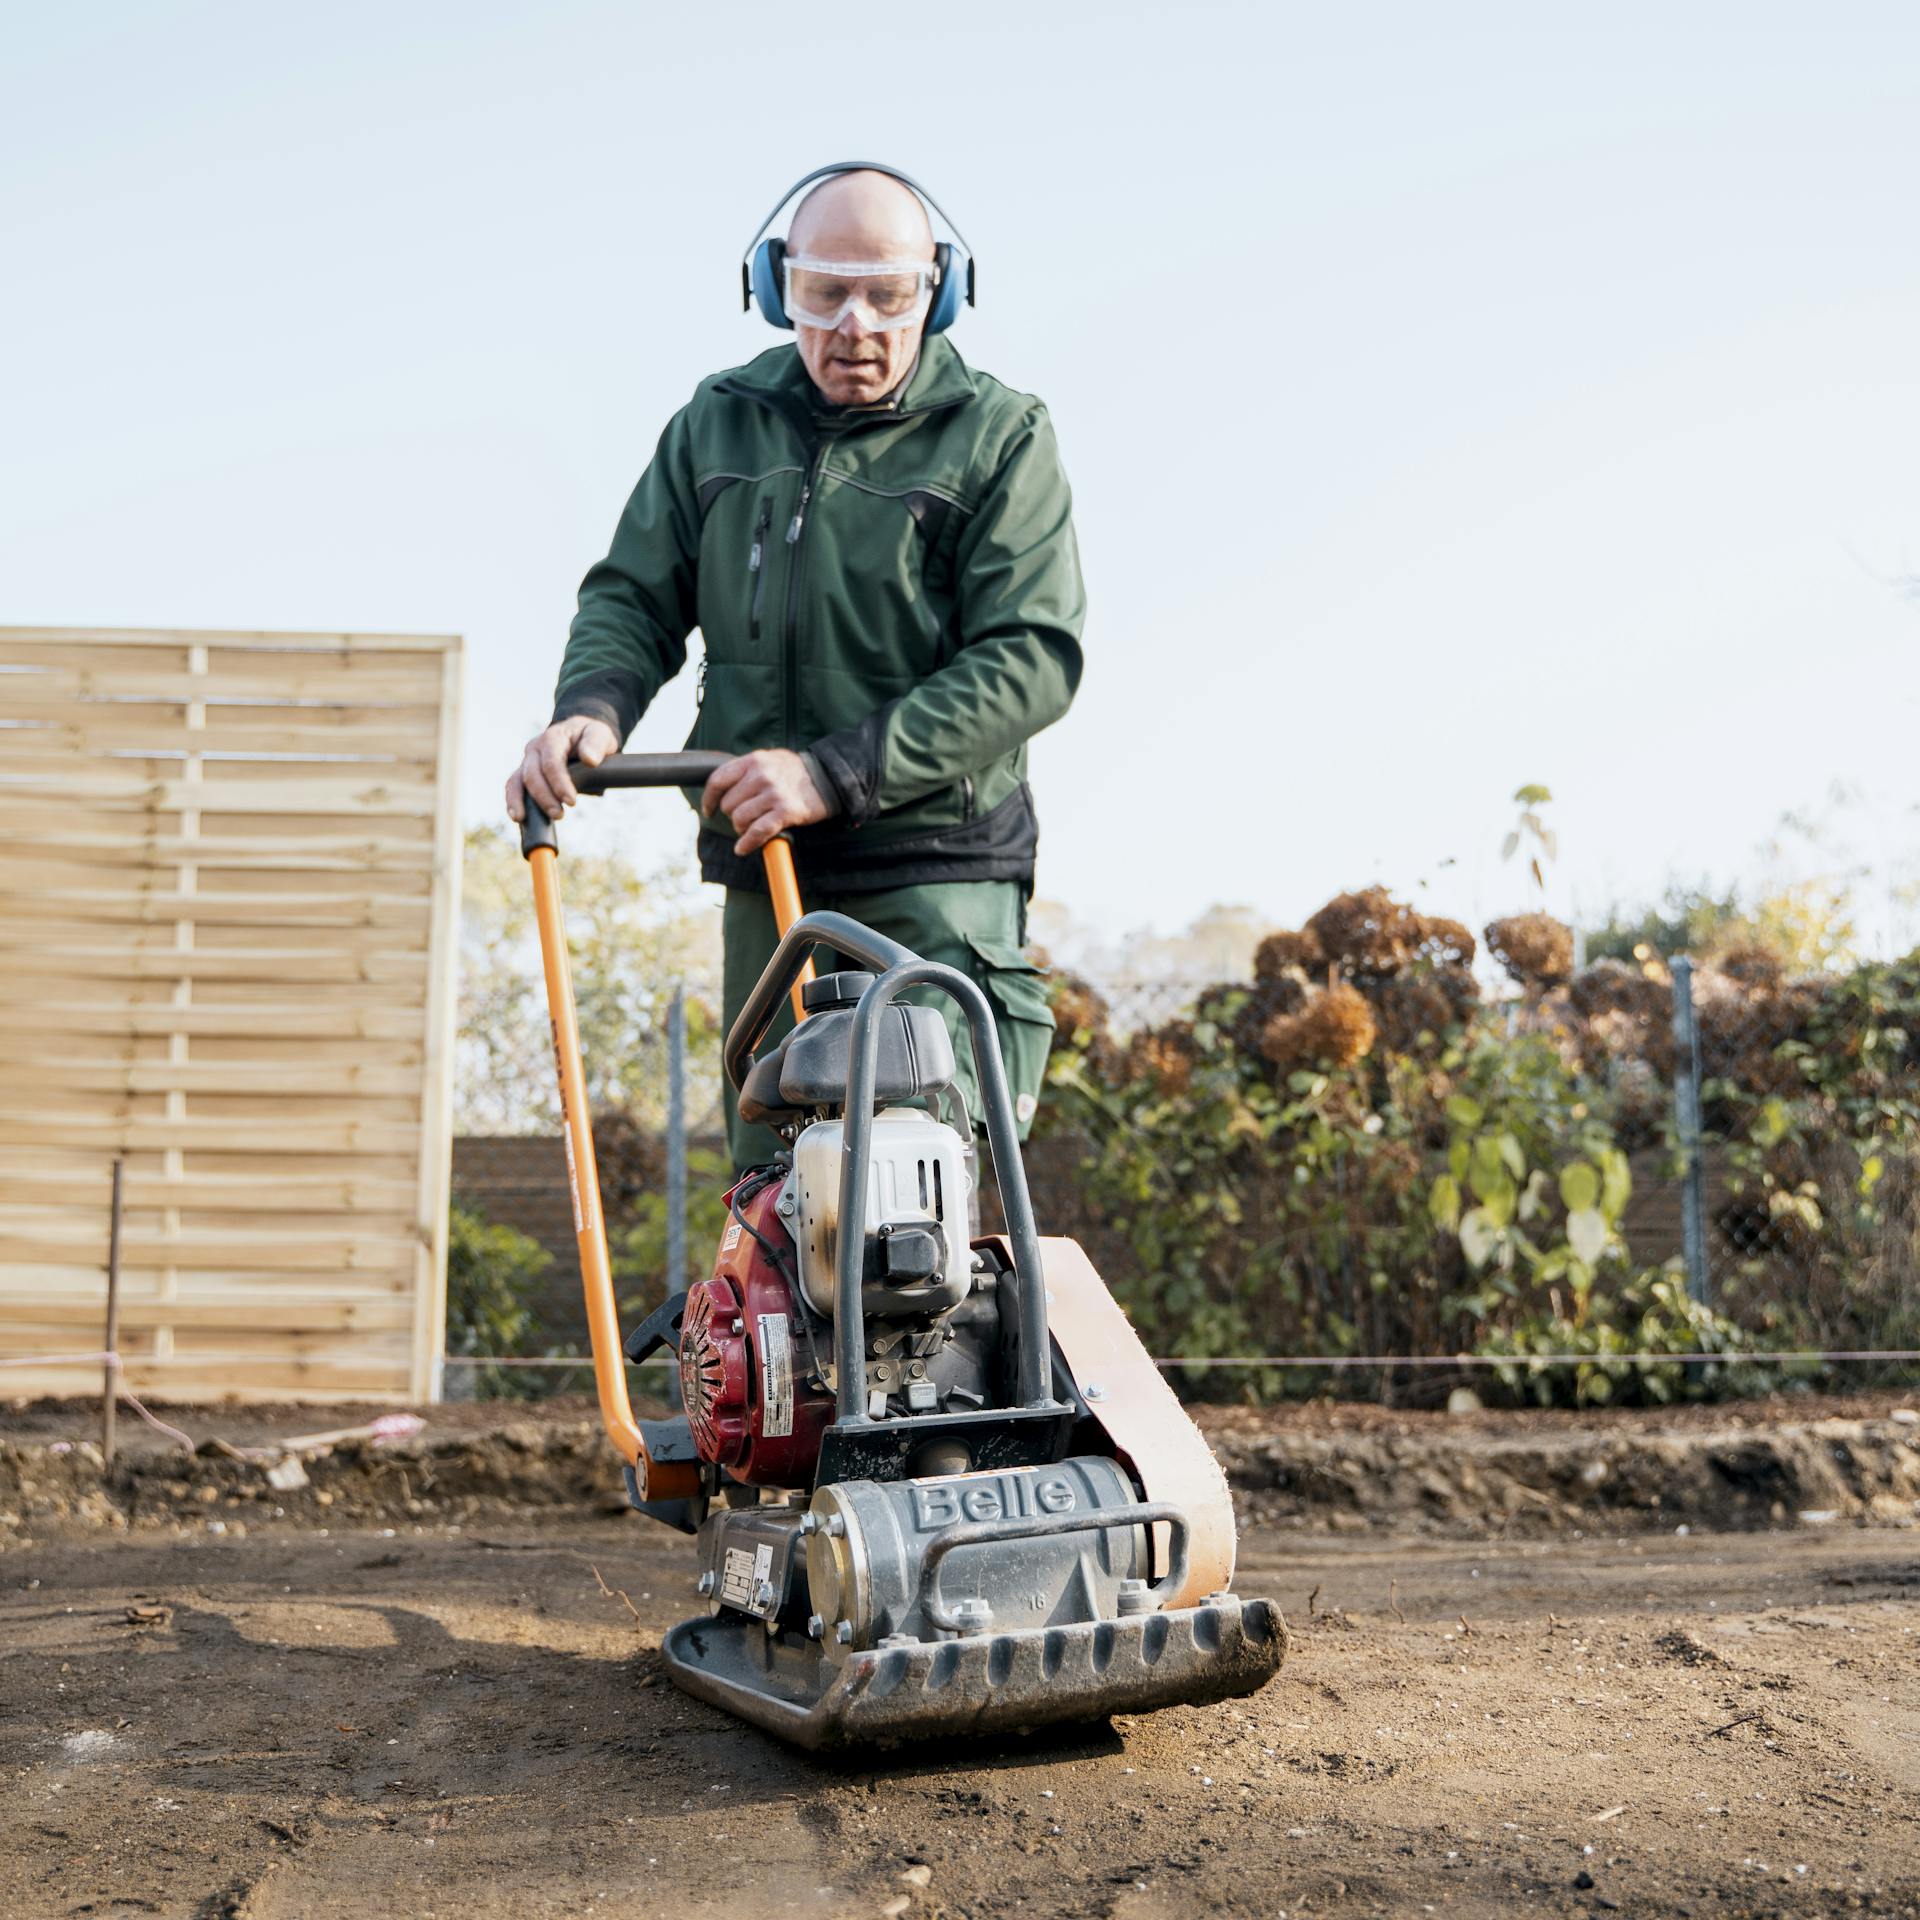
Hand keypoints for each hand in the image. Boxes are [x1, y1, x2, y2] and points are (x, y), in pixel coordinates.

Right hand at [505, 716, 618, 823]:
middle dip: (544, 797)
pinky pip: (513, 787)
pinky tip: (517, 817)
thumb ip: (596, 744)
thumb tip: (590, 760)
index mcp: (553, 737)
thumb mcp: (600, 734)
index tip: (571, 802)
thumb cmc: (591, 737)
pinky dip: (512, 801)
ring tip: (524, 819)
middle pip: (533, 774)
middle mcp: (535, 748)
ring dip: (521, 801)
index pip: (552, 762)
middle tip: (559, 815)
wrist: (581, 736)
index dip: (559, 783)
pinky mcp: (525, 773)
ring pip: (516, 781)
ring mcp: (527, 761)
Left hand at [702, 748, 831, 855]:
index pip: (718, 780)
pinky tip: (743, 848)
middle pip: (729, 804)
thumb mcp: (769, 760)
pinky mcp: (786, 811)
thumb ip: (747, 770)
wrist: (828, 778)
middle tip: (745, 818)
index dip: (709, 799)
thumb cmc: (795, 772)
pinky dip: (747, 843)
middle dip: (733, 815)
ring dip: (741, 829)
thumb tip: (722, 787)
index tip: (708, 809)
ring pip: (740, 819)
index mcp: (753, 760)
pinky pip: (757, 832)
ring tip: (750, 828)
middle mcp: (762, 775)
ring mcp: (774, 793)